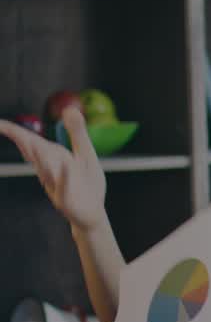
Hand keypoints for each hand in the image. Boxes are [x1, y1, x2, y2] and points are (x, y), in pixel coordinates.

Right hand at [0, 107, 106, 231]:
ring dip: (39, 156)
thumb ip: (77, 132)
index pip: (33, 141)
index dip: (16, 132)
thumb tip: (69, 108)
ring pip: (46, 168)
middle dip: (24, 141)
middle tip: (5, 129)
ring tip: (29, 143)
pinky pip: (65, 187)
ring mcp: (58, 184)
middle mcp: (52, 169)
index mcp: (54, 156)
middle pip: (36, 152)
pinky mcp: (67, 199)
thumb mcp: (85, 154)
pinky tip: (66, 167)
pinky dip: (64, 178)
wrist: (91, 214)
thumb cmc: (87, 183)